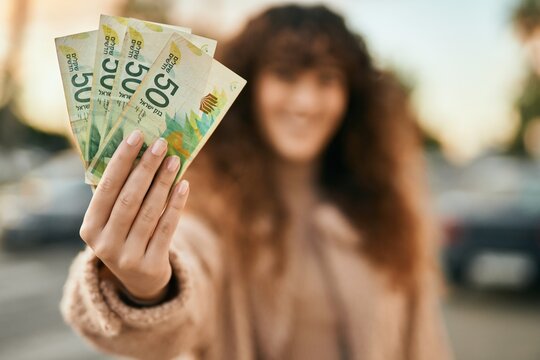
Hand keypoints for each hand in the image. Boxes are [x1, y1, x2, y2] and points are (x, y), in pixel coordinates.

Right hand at [80, 130, 189, 300]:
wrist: (139, 282)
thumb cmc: (126, 237)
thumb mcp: (112, 222)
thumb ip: (117, 193)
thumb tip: (137, 150)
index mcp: (90, 227)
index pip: (106, 188)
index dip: (121, 160)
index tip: (136, 136)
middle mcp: (105, 244)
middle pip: (129, 199)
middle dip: (145, 168)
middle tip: (160, 144)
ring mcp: (128, 257)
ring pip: (150, 212)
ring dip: (164, 183)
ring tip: (175, 160)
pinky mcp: (151, 264)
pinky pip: (167, 227)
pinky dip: (176, 204)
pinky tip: (184, 185)